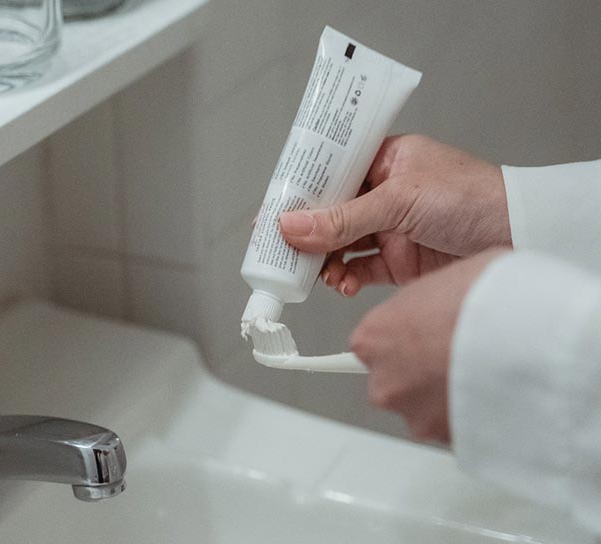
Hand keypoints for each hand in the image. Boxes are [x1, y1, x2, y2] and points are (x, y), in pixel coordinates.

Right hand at [279, 135, 511, 295]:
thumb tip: (292, 225)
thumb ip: (344, 218)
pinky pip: (359, 270)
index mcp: (384, 161)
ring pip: (340, 245)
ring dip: (324, 260)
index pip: (329, 172)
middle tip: (281, 248)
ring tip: (316, 271)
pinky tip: (341, 284)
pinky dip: (346, 279)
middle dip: (305, 232)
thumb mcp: (399, 200)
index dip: (299, 190)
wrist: (521, 235)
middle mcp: (384, 193)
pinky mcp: (399, 261)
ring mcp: (390, 228)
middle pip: (329, 212)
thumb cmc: (474, 196)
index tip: (271, 209)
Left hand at [350, 249, 507, 442]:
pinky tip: (493, 391)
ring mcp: (414, 414)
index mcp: (374, 336)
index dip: (404, 338)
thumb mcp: (444, 279)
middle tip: (456, 352)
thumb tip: (436, 306)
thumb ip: (425, 303)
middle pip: (394, 380)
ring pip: (424, 407)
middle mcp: (385, 380)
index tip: (419, 339)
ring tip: (482, 370)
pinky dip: (470, 413)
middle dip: (421, 371)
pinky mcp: (446, 438)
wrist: (527, 332)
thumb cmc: (486, 298)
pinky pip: (454, 426)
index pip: (374, 343)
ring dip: (446, 394)